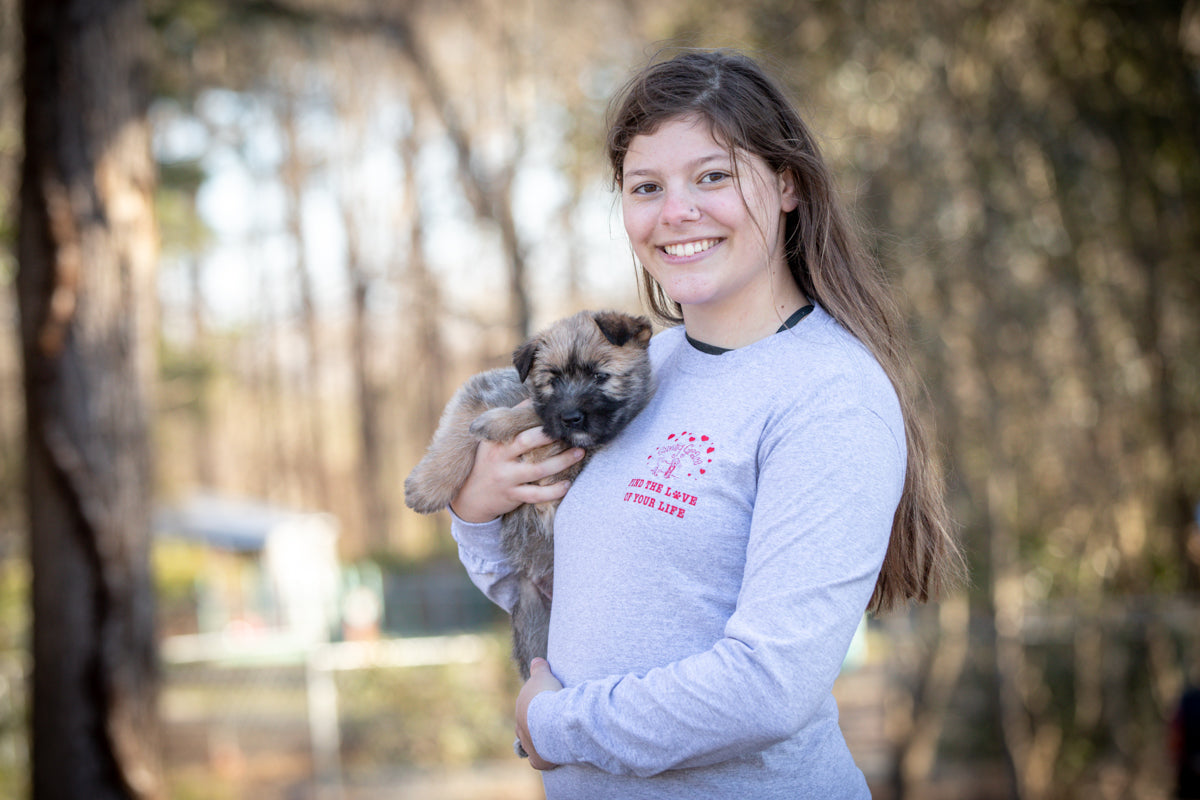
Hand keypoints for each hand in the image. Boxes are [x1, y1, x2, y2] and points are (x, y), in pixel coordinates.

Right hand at [450, 419, 584, 522]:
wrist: (471, 497)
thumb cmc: (488, 463)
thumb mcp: (491, 442)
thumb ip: (510, 423)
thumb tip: (532, 400)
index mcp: (495, 441)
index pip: (515, 425)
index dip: (534, 419)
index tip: (554, 415)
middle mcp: (499, 458)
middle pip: (527, 443)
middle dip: (550, 437)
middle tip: (570, 432)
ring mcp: (506, 478)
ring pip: (538, 470)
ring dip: (561, 462)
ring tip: (579, 453)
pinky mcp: (513, 496)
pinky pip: (536, 495)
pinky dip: (553, 491)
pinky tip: (567, 485)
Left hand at [516, 657, 562, 769]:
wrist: (549, 719)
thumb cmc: (546, 696)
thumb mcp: (543, 676)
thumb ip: (539, 668)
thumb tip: (537, 660)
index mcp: (521, 710)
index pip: (525, 711)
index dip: (534, 709)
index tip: (543, 708)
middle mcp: (520, 729)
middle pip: (526, 729)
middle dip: (534, 727)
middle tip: (549, 725)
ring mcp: (528, 745)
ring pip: (532, 746)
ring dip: (541, 743)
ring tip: (554, 741)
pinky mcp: (538, 760)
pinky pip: (541, 761)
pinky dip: (547, 760)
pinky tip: (555, 759)